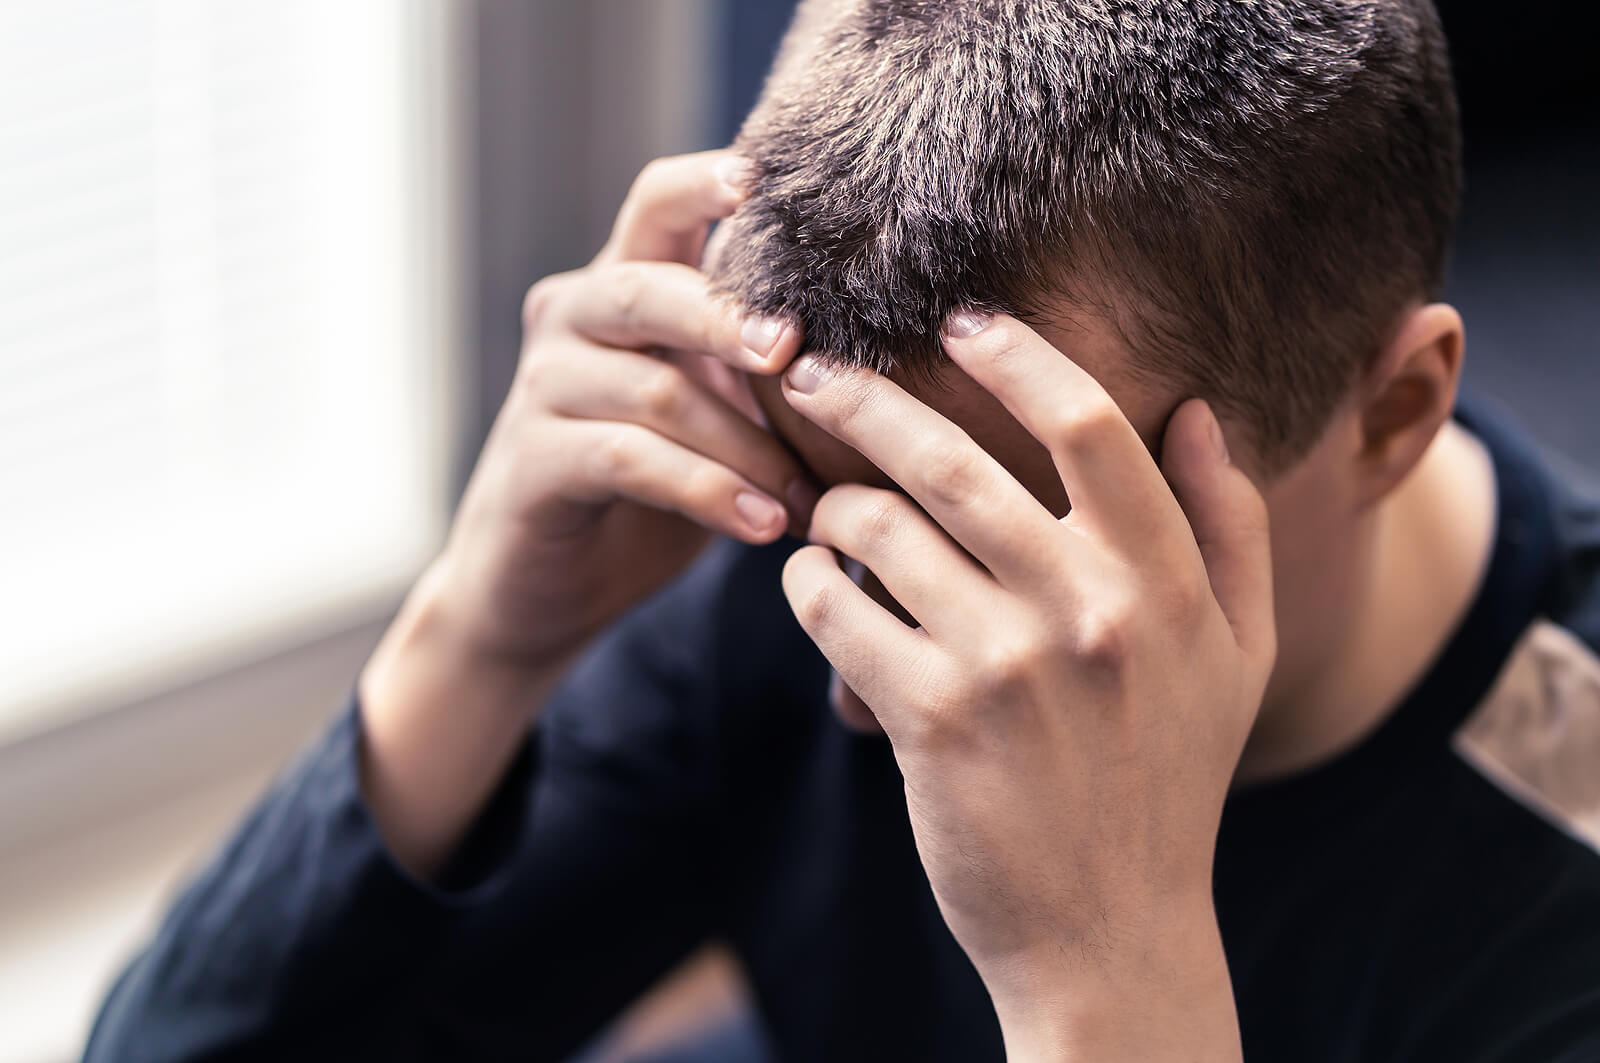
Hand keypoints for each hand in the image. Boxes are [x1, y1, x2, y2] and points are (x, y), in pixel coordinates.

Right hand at [357, 151, 813, 874]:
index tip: (768, 179)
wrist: (545, 587)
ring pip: (657, 388)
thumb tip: (894, 348)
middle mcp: (571, 318)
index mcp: (621, 287)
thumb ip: (764, 368)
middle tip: (798, 353)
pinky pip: (630, 459)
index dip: (706, 181)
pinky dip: (708, 490)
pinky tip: (765, 525)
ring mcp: (543, 387)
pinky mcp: (534, 462)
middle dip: (733, 318)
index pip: (656, 202)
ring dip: (748, 444)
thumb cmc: (653, 488)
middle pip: (648, 288)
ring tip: (811, 497)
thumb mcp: (714, 412)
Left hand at [777, 312, 1274, 1060]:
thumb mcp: (1241, 656)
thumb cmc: (1170, 781)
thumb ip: (1231, 528)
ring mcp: (1005, 666)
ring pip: (879, 529)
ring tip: (822, 510)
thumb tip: (1198, 410)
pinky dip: (807, 584)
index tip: (958, 321)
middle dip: (863, 399)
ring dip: (832, 506)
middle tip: (812, 370)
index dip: (1013, 353)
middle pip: (952, 459)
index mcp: (1163, 582)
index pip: (1086, 424)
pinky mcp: (929, 721)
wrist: (1110, 931)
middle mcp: (1087, 611)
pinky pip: (836, 611)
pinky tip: (811, 583)